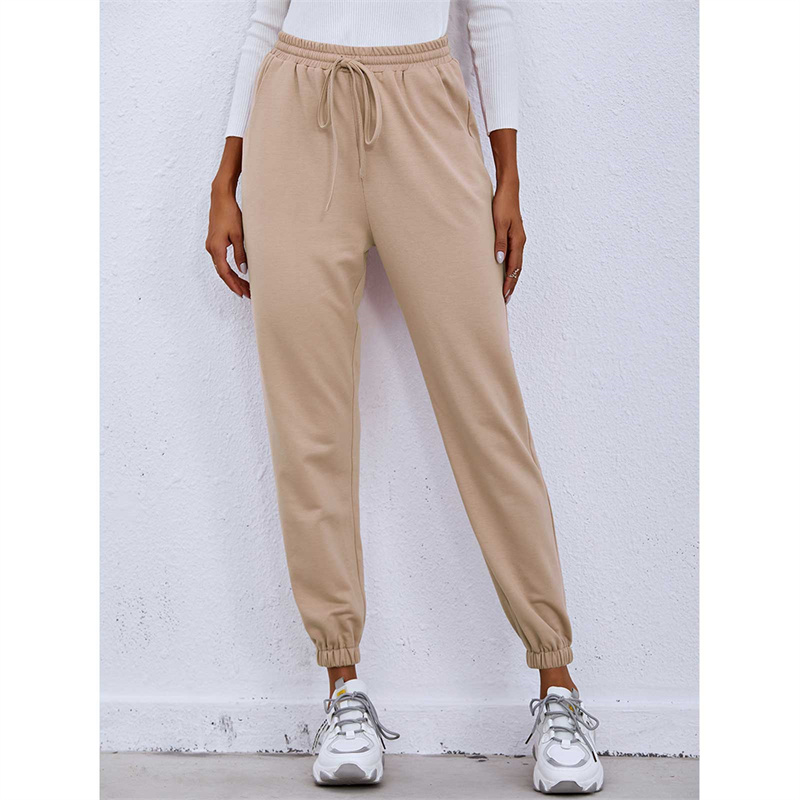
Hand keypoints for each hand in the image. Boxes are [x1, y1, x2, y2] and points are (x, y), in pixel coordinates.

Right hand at [206, 185, 249, 298]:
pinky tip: (238, 273)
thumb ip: (240, 254)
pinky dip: (229, 269)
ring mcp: (211, 246)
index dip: (234, 284)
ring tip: (245, 286)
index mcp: (216, 249)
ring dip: (233, 277)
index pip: (225, 273)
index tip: (242, 293)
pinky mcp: (214, 242)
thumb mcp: (238, 235)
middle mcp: (211, 249)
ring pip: (222, 267)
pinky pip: (221, 261)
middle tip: (247, 293)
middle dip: (235, 284)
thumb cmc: (230, 214)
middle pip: (223, 272)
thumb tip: (243, 270)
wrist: (221, 198)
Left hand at [493, 182, 526, 303]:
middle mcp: (520, 242)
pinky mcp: (514, 236)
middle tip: (505, 299)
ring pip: (516, 263)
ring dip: (511, 277)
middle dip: (511, 284)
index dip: (509, 282)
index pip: (514, 267)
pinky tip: (505, 271)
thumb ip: (499, 242)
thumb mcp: (498, 223)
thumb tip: (499, 261)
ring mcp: (518, 239)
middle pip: (517, 268)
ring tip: (505, 290)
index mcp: (518, 241)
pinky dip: (510, 267)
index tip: (504, 295)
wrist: (508, 190)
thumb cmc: (502, 205)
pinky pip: (513, 256)